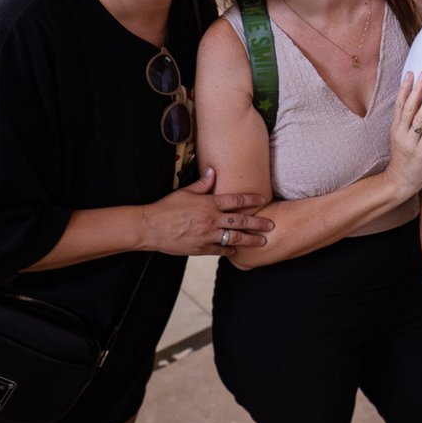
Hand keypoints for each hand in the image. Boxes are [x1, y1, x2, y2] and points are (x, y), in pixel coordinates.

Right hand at [140, 167, 272, 255]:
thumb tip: (213, 171)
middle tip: (271, 225)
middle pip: (241, 221)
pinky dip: (230, 250)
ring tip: (262, 241)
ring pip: (234, 238)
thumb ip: (202, 184)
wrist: (150, 228)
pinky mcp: (200, 249)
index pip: (236, 199)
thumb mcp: (185, 192)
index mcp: (209, 204)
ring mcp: (207, 236)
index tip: (264, 198)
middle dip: (258, 223)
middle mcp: (211, 220)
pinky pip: (220, 250)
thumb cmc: (166, 208)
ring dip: (249, 240)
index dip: (252, 198)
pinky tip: (236, 250)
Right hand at [384, 71, 421, 200]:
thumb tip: (415, 105)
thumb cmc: (403, 159)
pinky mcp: (421, 152)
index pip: (400, 104)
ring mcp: (410, 143)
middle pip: (409, 107)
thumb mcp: (400, 138)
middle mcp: (401, 133)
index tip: (410, 73)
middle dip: (416, 89)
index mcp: (395, 128)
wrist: (398, 182)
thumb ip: (406, 123)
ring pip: (418, 118)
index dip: (405, 88)